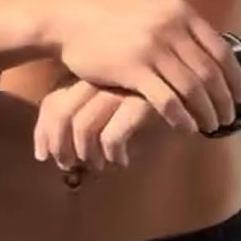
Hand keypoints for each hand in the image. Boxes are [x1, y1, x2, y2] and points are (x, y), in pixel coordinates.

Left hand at [34, 80, 168, 172]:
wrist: (197, 82)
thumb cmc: (147, 94)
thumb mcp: (112, 96)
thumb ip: (85, 111)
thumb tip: (48, 150)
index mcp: (90, 74)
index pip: (52, 101)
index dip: (43, 132)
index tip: (44, 155)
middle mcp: (101, 78)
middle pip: (60, 112)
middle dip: (58, 146)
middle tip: (66, 166)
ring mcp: (122, 89)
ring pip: (83, 127)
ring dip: (85, 154)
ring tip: (96, 165)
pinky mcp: (143, 104)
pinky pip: (113, 136)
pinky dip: (112, 155)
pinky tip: (122, 161)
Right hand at [40, 0, 240, 134]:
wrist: (71, 17)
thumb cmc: (111, 17)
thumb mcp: (152, 9)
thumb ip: (178, 25)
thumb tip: (204, 45)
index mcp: (181, 13)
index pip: (221, 50)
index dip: (235, 77)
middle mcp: (172, 28)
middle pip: (211, 73)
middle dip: (224, 100)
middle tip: (229, 119)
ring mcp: (153, 48)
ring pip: (193, 89)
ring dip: (207, 112)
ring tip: (212, 127)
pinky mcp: (133, 68)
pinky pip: (167, 99)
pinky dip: (181, 117)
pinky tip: (186, 128)